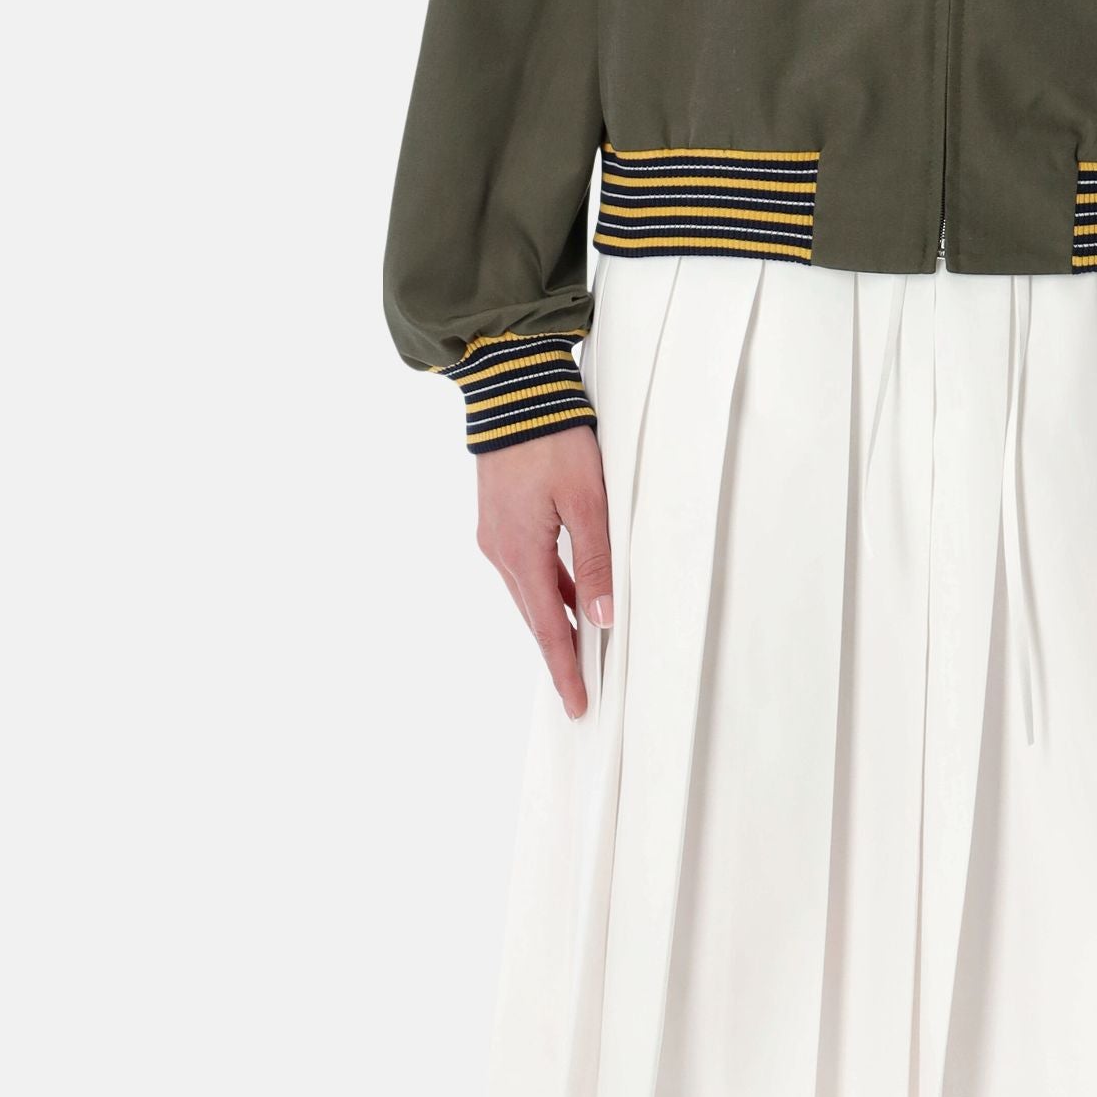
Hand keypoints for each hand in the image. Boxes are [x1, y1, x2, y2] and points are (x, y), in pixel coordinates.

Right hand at [475, 426, 614, 719]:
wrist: (513, 391)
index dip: (565, 668)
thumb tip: (601, 618)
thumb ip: (595, 560)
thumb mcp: (586, 499)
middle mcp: (501, 550)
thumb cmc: (554, 440)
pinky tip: (567, 593)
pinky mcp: (499, 518)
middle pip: (535, 615)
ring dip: (554, 620)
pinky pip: (525, 567)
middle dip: (559, 653)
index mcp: (521, 552)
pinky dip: (547, 589)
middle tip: (580, 690)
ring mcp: (495, 534)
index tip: (577, 705)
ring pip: (530, 591)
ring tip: (580, 649)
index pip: (548, 627)